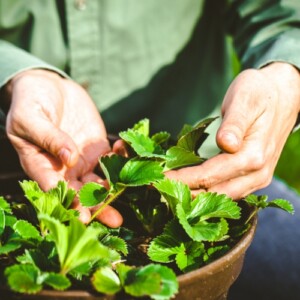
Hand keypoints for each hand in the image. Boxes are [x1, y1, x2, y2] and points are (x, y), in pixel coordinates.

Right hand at [4, 69, 122, 226]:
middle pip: (80, 192)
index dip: (68, 203)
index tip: (82, 215)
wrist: (48, 87)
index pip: (54, 189)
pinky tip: (127, 154)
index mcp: (41, 165)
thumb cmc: (30, 102)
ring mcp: (83, 159)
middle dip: (96, 206)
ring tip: (127, 195)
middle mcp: (64, 168)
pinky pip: (112, 158)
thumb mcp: (30, 118)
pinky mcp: (97, 148)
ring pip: (99, 180)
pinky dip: (121, 158)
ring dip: (113, 189)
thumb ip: (48, 137)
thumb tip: (68, 158)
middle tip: (113, 220)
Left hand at [166, 62, 299, 198]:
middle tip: (157, 189)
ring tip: (169, 193)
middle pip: (215, 192)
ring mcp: (257, 178)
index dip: (183, 179)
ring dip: (195, 197)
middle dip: (184, 193)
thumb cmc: (260, 93)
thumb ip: (235, 122)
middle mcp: (257, 174)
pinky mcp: (253, 177)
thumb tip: (225, 144)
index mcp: (253, 155)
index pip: (210, 175)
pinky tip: (191, 189)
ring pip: (222, 196)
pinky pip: (229, 191)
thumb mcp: (245, 99)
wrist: (284, 96)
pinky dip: (208, 193)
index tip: (158, 179)